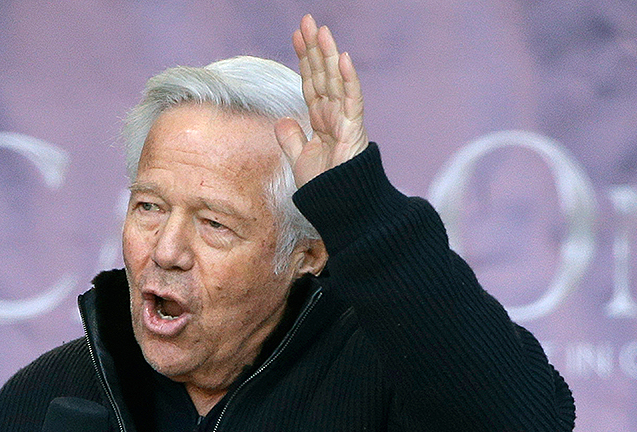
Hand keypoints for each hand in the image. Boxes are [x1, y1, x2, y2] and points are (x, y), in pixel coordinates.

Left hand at [275, 14, 368, 187]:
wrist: (338, 205)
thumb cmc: (324, 187)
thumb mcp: (300, 160)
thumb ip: (292, 139)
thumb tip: (283, 120)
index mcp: (320, 119)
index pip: (310, 82)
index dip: (303, 59)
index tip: (295, 36)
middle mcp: (333, 114)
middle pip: (322, 74)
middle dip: (314, 48)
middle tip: (306, 21)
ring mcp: (345, 119)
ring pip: (335, 80)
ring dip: (328, 55)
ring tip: (320, 30)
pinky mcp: (354, 128)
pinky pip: (351, 99)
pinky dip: (347, 79)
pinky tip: (341, 58)